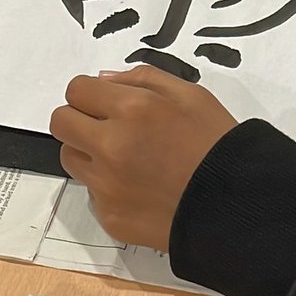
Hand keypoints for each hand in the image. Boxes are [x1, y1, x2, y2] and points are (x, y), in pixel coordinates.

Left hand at [49, 68, 236, 251]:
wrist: (234, 205)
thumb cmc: (216, 143)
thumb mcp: (191, 95)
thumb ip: (142, 79)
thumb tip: (103, 80)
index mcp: (132, 109)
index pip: (76, 90)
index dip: (90, 94)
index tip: (104, 103)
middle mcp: (111, 146)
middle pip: (61, 122)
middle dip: (79, 119)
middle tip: (106, 127)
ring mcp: (107, 186)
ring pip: (71, 158)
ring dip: (90, 153)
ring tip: (127, 159)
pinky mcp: (109, 216)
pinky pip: (92, 193)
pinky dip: (108, 187)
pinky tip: (140, 187)